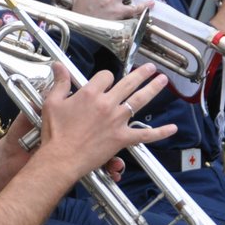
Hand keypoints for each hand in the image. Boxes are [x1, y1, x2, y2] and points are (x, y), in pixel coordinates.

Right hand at [36, 62, 174, 177]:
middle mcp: (107, 104)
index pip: (105, 76)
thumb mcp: (52, 102)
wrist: (61, 158)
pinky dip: (160, 132)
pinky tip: (172, 128)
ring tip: (162, 80)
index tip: (105, 81)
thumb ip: (59, 82)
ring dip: (153, 88)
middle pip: (128, 83)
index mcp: (90, 94)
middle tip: (150, 68)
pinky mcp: (122, 138)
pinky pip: (145, 135)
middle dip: (141, 73)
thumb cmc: (55, 133)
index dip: (106, 77)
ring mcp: (117, 121)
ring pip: (140, 100)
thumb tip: (58, 66)